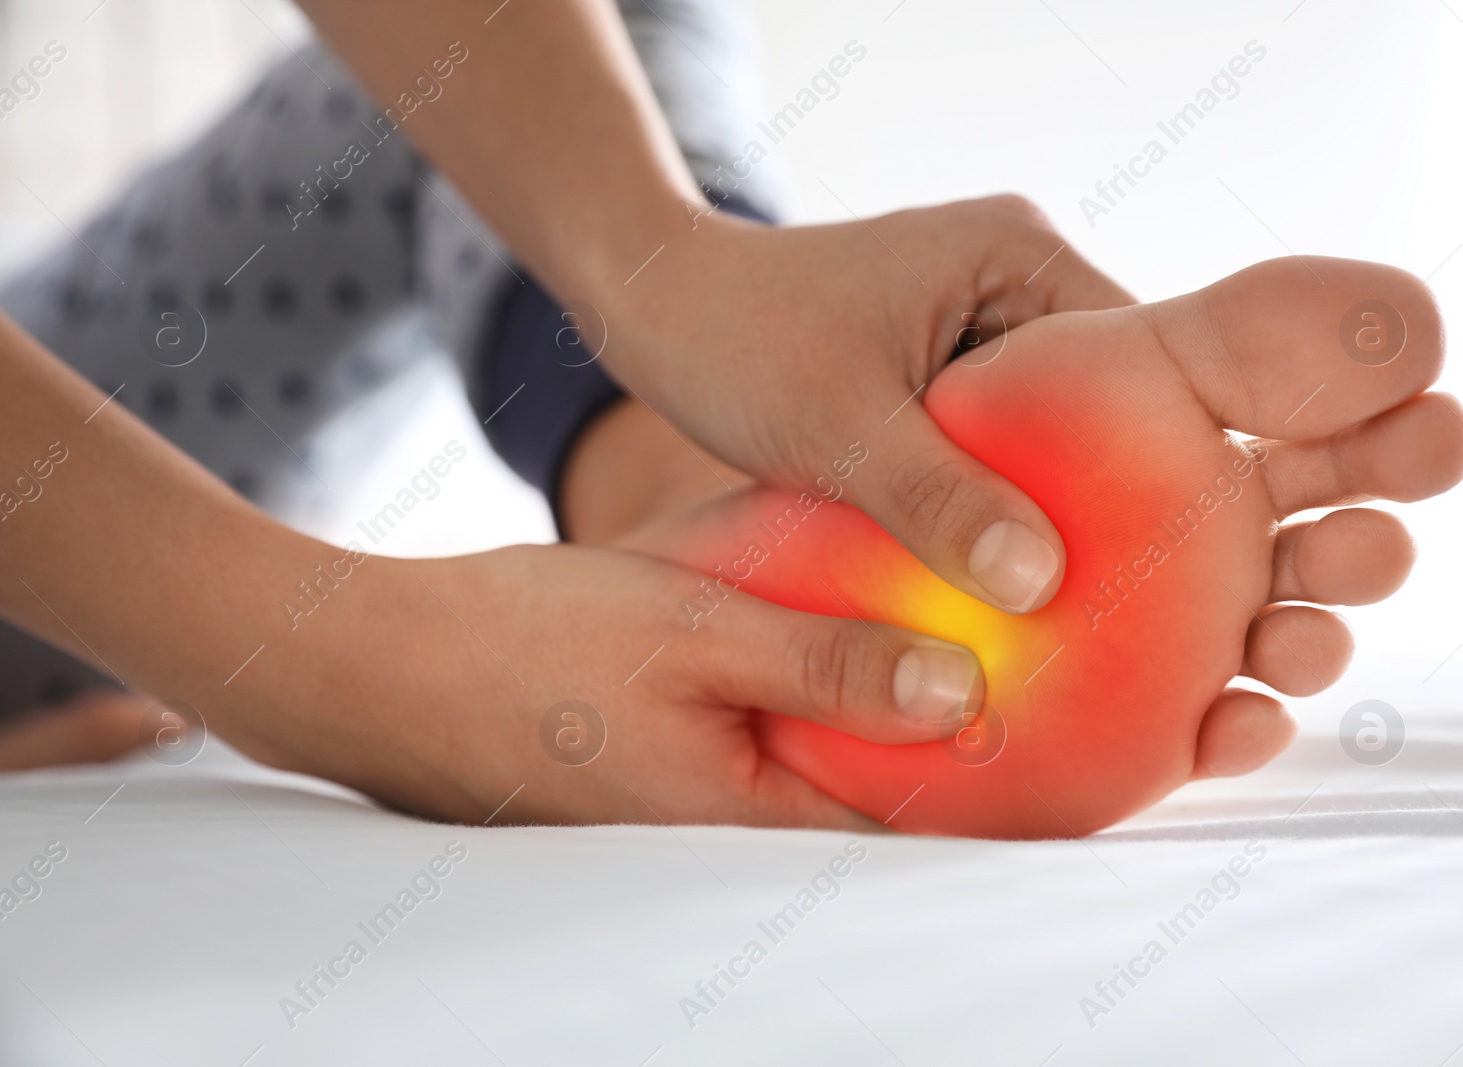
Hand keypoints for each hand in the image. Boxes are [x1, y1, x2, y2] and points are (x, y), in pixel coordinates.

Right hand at [249, 542, 985, 826]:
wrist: (379, 663)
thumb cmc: (524, 643)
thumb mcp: (692, 628)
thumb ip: (827, 662)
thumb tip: (966, 691)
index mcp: (754, 812)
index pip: (915, 820)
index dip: (1001, 775)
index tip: (1083, 714)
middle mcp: (733, 825)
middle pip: (877, 792)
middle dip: (952, 733)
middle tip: (1034, 652)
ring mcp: (693, 801)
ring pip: (822, 760)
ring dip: (881, 705)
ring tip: (957, 631)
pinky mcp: (662, 764)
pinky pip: (765, 734)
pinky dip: (812, 688)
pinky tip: (835, 626)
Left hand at [597, 195, 1134, 614]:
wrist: (650, 301)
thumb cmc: (733, 341)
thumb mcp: (839, 427)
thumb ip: (939, 498)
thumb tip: (1044, 581)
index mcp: (1018, 256)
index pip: (1134, 359)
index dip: (1162, 453)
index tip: (1170, 552)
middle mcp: (1015, 277)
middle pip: (1100, 399)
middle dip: (1107, 489)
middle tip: (1129, 595)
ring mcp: (979, 319)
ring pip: (1048, 426)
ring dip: (1047, 500)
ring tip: (1073, 597)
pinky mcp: (940, 360)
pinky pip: (994, 436)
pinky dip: (993, 494)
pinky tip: (996, 570)